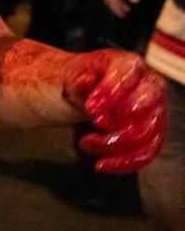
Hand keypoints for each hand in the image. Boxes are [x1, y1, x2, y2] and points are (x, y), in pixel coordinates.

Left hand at [64, 49, 167, 172]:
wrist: (87, 91)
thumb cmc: (85, 78)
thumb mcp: (75, 74)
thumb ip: (81, 80)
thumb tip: (87, 82)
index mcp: (131, 65)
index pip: (129, 77)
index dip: (111, 93)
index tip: (91, 108)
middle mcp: (150, 87)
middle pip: (146, 107)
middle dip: (118, 121)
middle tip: (94, 123)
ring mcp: (155, 112)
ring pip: (146, 135)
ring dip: (114, 144)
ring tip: (85, 143)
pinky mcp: (153, 134)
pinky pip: (146, 153)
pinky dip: (124, 163)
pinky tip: (101, 165)